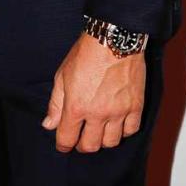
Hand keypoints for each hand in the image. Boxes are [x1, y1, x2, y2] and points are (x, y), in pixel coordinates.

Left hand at [43, 33, 145, 153]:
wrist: (113, 39)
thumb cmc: (85, 55)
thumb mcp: (62, 76)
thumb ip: (55, 104)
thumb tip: (49, 125)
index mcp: (76, 107)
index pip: (67, 139)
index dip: (63, 145)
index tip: (64, 145)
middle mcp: (98, 113)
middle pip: (90, 146)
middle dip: (82, 145)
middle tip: (81, 139)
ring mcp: (119, 111)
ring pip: (111, 142)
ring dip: (103, 140)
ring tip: (100, 131)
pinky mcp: (136, 105)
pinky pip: (131, 130)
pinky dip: (124, 131)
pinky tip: (118, 124)